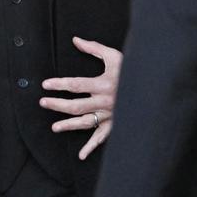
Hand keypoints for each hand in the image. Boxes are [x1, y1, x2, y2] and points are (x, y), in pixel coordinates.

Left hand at [40, 36, 121, 158]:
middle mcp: (104, 102)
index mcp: (102, 84)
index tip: (45, 84)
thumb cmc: (132, 70)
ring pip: (86, 123)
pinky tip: (81, 156)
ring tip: (55, 127)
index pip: (75, 85)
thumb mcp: (114, 56)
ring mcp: (109, 115)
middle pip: (76, 106)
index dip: (59, 84)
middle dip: (58, 105)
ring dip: (69, 126)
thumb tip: (75, 40)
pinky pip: (102, 138)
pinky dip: (92, 147)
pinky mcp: (115, 124)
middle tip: (43, 103)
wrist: (153, 87)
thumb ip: (93, 48)